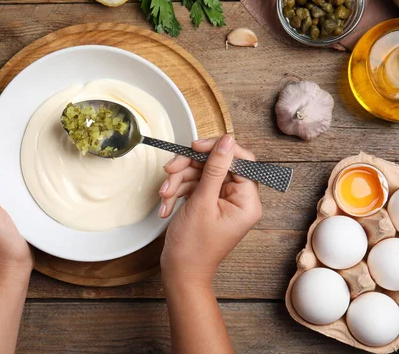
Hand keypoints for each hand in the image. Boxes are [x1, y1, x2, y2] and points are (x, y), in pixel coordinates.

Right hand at [159, 135, 261, 286]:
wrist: (180, 272)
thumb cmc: (193, 247)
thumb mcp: (202, 203)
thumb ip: (215, 168)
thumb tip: (226, 140)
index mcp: (248, 200)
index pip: (241, 159)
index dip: (217, 149)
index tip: (195, 147)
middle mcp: (238, 198)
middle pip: (216, 164)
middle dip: (189, 168)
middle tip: (170, 171)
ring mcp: (222, 200)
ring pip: (200, 173)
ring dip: (179, 181)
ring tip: (165, 196)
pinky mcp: (208, 202)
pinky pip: (193, 185)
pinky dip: (178, 191)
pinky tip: (167, 205)